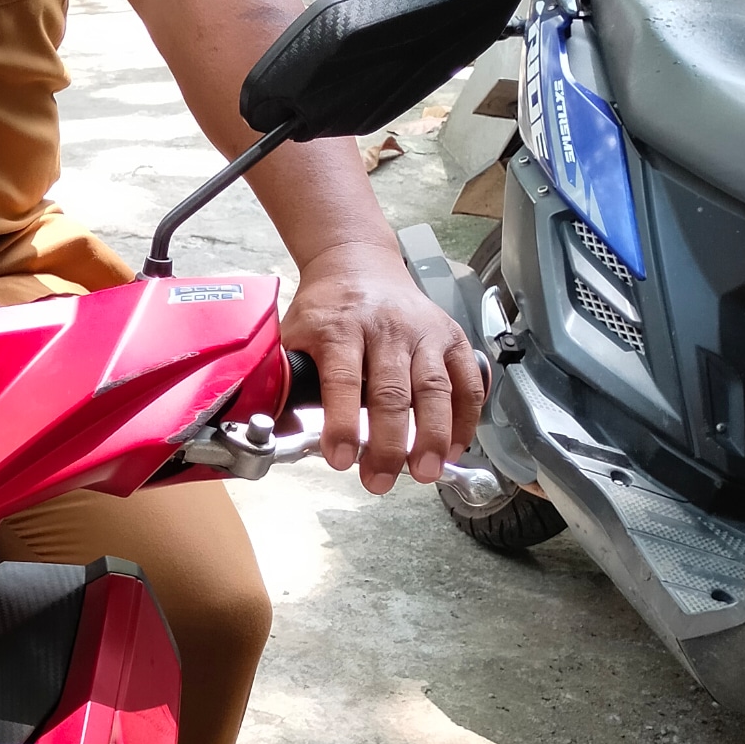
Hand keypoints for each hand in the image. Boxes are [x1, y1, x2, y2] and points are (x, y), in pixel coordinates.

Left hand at [280, 242, 483, 494]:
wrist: (359, 263)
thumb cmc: (326, 309)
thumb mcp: (293, 336)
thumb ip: (287, 382)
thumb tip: (278, 434)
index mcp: (339, 328)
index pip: (342, 380)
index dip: (341, 423)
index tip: (340, 460)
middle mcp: (385, 328)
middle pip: (392, 391)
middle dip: (389, 443)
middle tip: (382, 481)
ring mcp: (422, 331)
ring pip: (434, 388)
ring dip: (433, 435)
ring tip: (426, 472)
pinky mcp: (450, 336)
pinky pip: (467, 380)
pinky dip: (466, 416)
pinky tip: (456, 446)